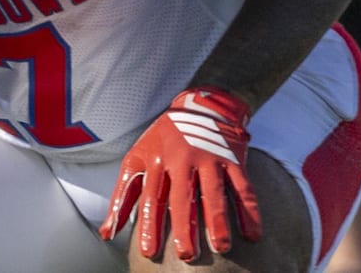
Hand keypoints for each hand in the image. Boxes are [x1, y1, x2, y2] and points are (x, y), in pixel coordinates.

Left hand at [100, 86, 261, 260]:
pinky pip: (243, 187)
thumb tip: (107, 235)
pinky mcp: (233, 157)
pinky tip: (253, 234)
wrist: (200, 105)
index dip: (150, 226)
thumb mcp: (136, 160)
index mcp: (156, 161)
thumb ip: (122, 197)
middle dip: (184, 226)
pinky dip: (248, 210)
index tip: (150, 252)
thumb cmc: (162, 141)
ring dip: (218, 220)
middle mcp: (182, 158)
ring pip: (214, 192)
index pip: (151, 198)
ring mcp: (209, 157)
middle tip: (187, 255)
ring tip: (222, 246)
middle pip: (182, 197)